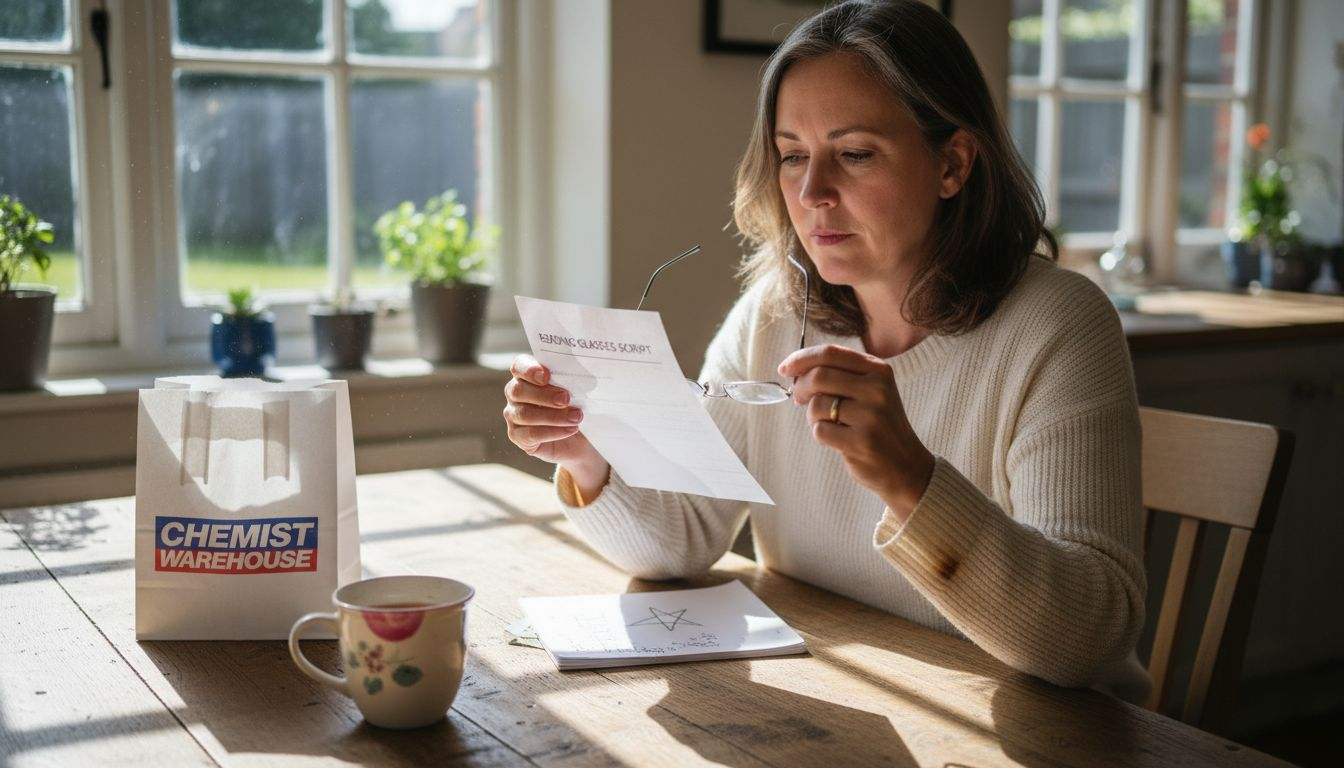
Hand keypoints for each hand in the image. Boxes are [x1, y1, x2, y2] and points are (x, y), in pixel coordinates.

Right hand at [503, 355, 607, 489]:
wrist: (581, 436)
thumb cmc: (576, 405)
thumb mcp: (577, 390)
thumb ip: (571, 379)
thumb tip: (579, 375)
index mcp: (526, 375)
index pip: (518, 366)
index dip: (529, 370)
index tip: (547, 376)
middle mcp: (515, 393)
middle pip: (518, 390)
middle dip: (544, 395)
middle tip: (566, 399)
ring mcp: (513, 415)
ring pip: (524, 414)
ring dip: (553, 416)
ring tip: (576, 417)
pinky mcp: (517, 436)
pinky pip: (530, 434)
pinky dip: (553, 432)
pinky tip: (570, 429)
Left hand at [778, 344, 933, 517]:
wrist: (905, 465)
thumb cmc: (878, 426)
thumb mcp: (869, 392)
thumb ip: (839, 376)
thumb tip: (795, 370)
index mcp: (878, 370)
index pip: (830, 353)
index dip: (800, 359)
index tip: (784, 368)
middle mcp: (877, 388)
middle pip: (819, 376)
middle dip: (800, 388)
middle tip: (798, 399)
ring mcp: (871, 415)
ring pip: (817, 405)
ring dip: (812, 416)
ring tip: (828, 423)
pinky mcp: (862, 441)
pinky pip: (820, 431)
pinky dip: (820, 435)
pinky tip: (837, 439)